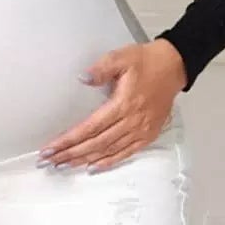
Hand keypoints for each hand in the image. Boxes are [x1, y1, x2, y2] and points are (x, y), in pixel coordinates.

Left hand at [38, 40, 186, 171]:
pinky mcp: (147, 135)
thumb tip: (83, 78)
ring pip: (108, 151)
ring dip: (85, 160)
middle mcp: (132, 121)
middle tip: (51, 161)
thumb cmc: (148, 62)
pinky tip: (93, 167)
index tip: (51, 148)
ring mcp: (141, 130)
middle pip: (96, 143)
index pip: (90, 127)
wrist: (174, 67)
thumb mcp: (121, 57)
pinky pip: (125, 153)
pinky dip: (108, 162)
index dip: (68, 140)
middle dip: (71, 154)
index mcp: (123, 104)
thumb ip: (101, 69)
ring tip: (65, 165)